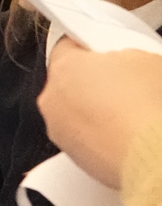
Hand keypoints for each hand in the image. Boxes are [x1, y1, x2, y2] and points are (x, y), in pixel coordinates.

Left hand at [37, 39, 161, 187]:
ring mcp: (61, 132)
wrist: (155, 155)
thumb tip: (123, 62)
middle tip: (126, 85)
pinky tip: (129, 136)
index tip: (107, 52)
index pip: (69, 46)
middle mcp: (53, 100)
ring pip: (76, 113)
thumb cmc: (149, 103)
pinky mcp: (75, 159)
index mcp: (64, 68)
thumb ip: (122, 55)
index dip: (92, 47)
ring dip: (97, 111)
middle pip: (71, 82)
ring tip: (132, 114)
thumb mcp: (145, 58)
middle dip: (95, 82)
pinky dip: (102, 136)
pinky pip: (86, 139)